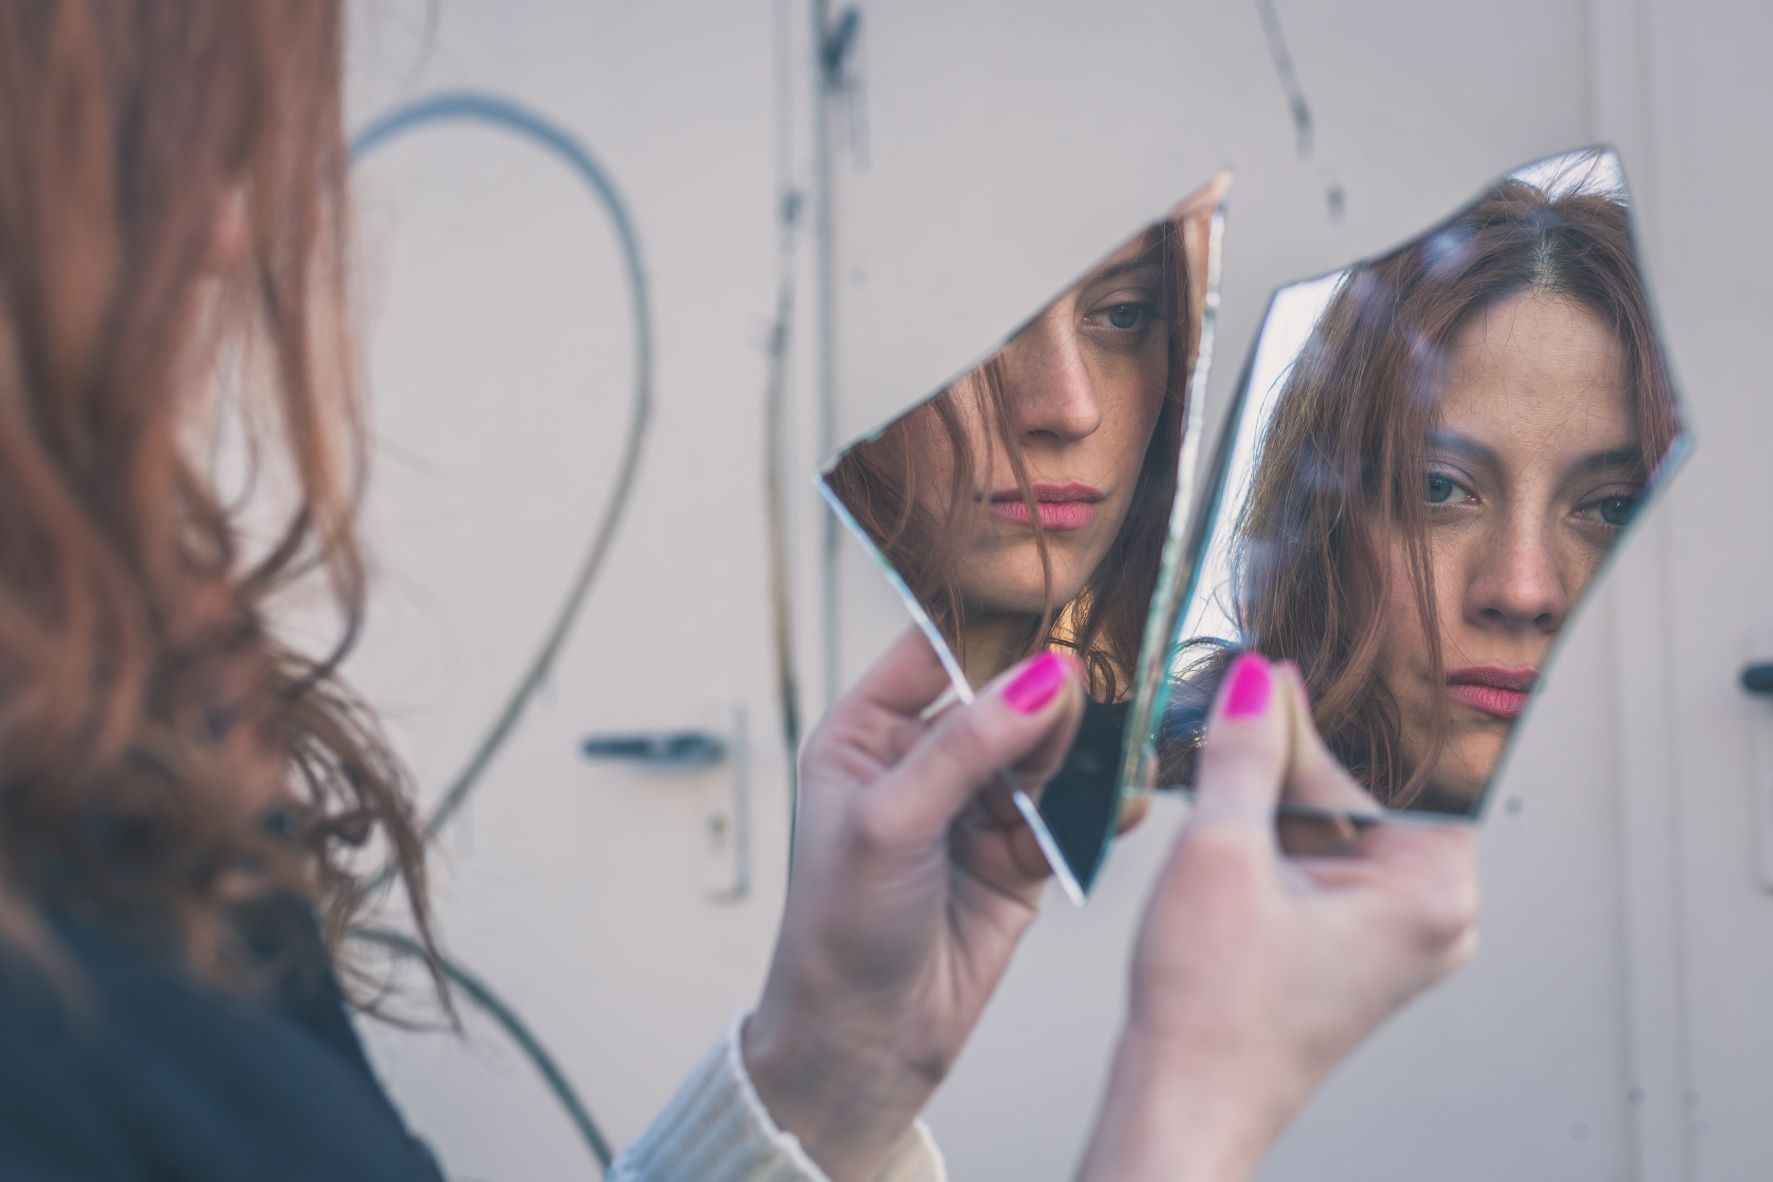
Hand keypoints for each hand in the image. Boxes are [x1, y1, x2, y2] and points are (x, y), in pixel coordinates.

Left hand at [745, 630, 1088, 1179]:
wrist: (863, 1044)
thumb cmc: (839, 930)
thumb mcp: (891, 823)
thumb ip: (966, 746)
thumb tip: (1039, 678)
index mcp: (866, 733)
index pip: (934, 652)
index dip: (990, 628)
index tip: (1053, 602)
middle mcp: (919, 762)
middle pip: (1000, 698)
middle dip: (1048, 693)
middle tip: (1097, 684)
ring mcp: (970, 809)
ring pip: (1042, 753)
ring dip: (1078, 750)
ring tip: (1114, 745)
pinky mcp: (1015, 856)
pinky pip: (1066, 814)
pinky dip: (1095, 808)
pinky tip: (1122, 801)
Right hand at [1079, 655, 1479, 1181]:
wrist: (1181, 1098)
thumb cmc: (1215, 1012)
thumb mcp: (1222, 852)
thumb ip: (1246, 754)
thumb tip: (1257, 683)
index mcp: (1434, 891)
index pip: (1397, 764)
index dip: (1334, 713)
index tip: (1281, 672)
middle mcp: (1432, 915)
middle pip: (1369, 789)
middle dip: (1299, 750)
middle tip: (1242, 703)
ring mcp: (1393, 934)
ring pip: (1340, 821)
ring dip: (1280, 789)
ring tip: (1224, 758)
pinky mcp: (1352, 946)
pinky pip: (1324, 858)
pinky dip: (1277, 830)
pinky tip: (1230, 812)